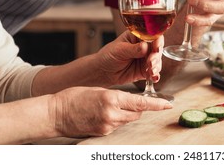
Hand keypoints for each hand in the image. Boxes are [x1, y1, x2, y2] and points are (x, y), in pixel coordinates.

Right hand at [50, 87, 171, 136]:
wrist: (56, 114)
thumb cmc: (74, 97)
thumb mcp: (99, 90)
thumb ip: (117, 96)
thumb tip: (131, 102)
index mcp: (112, 98)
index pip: (141, 103)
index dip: (156, 104)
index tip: (168, 104)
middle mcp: (112, 114)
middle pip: (137, 113)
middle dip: (138, 107)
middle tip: (129, 100)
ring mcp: (107, 126)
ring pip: (127, 120)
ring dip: (125, 113)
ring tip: (109, 106)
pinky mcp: (103, 133)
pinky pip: (117, 125)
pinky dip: (116, 119)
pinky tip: (103, 114)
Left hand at [96, 31, 163, 85]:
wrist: (102, 71)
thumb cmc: (108, 56)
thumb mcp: (119, 50)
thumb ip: (133, 49)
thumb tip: (145, 46)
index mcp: (137, 36)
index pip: (152, 35)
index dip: (157, 41)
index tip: (156, 48)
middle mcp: (144, 47)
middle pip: (157, 49)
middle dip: (156, 56)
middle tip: (151, 62)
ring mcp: (145, 59)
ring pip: (157, 61)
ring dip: (156, 66)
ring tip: (150, 71)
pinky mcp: (144, 70)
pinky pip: (154, 72)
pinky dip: (155, 75)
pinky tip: (154, 78)